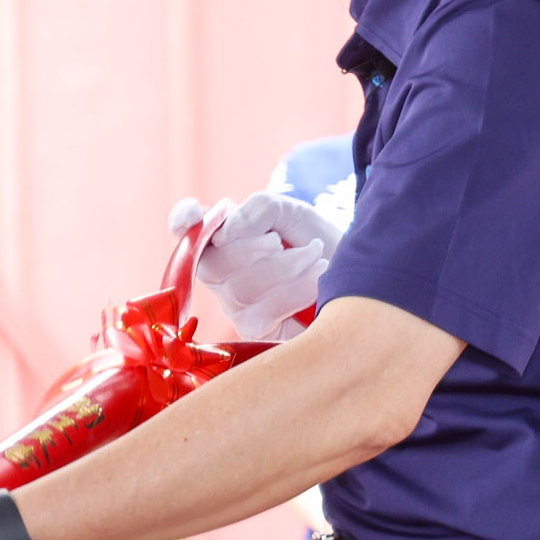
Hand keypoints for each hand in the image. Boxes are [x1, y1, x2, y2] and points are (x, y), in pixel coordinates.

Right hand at [192, 187, 338, 342]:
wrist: (358, 272)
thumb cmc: (315, 239)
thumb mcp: (289, 211)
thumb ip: (258, 209)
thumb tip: (225, 232)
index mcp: (221, 238)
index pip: (185, 230)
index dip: (181, 222)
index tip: (194, 216)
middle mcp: (220, 274)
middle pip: (210, 266)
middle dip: (249, 249)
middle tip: (280, 240)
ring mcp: (234, 304)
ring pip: (239, 291)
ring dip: (282, 268)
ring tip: (314, 257)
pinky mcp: (255, 329)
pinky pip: (261, 314)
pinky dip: (294, 291)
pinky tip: (316, 279)